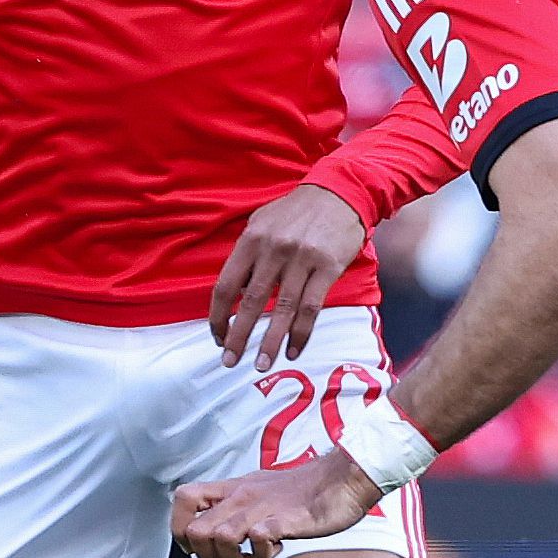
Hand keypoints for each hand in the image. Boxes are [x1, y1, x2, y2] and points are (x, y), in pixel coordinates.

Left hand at [172, 447, 380, 557]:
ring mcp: (261, 507)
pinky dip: (261, 553)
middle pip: (194, 531)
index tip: (204, 546)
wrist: (340, 478)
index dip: (182, 529)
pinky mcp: (286, 519)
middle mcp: (240, 497)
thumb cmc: (300, 491)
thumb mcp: (257, 492)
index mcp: (231, 489)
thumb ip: (233, 507)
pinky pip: (258, 538)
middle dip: (208, 557)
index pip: (181, 499)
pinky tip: (275, 551)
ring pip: (221, 537)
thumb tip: (212, 529)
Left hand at [210, 183, 363, 369]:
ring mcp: (302, 259)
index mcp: (252, 240)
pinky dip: (301, 333)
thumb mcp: (262, 223)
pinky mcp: (327, 267)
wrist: (340, 192)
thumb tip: (234, 293)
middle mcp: (274, 250)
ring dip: (270, 341)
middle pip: (251, 302)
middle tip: (230, 361)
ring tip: (262, 365)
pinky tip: (294, 350)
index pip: (226, 285)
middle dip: (239, 336)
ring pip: (283, 309)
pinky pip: (311, 307)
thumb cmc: (296, 211)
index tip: (217, 336)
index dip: (219, 316)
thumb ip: (247, 255)